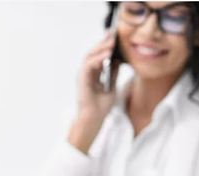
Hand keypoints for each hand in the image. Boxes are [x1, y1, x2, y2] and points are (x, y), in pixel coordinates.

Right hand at [68, 31, 119, 153]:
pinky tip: (107, 55)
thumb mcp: (112, 86)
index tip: (113, 35)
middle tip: (112, 33)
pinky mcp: (81, 78)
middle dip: (103, 42)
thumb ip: (113, 73)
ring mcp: (83, 75)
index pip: (98, 55)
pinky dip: (98, 58)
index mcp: (93, 74)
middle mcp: (86, 72)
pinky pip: (89, 64)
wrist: (94, 120)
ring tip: (111, 42)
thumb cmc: (101, 107)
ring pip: (90, 55)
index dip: (105, 44)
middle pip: (94, 53)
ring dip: (101, 48)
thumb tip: (116, 60)